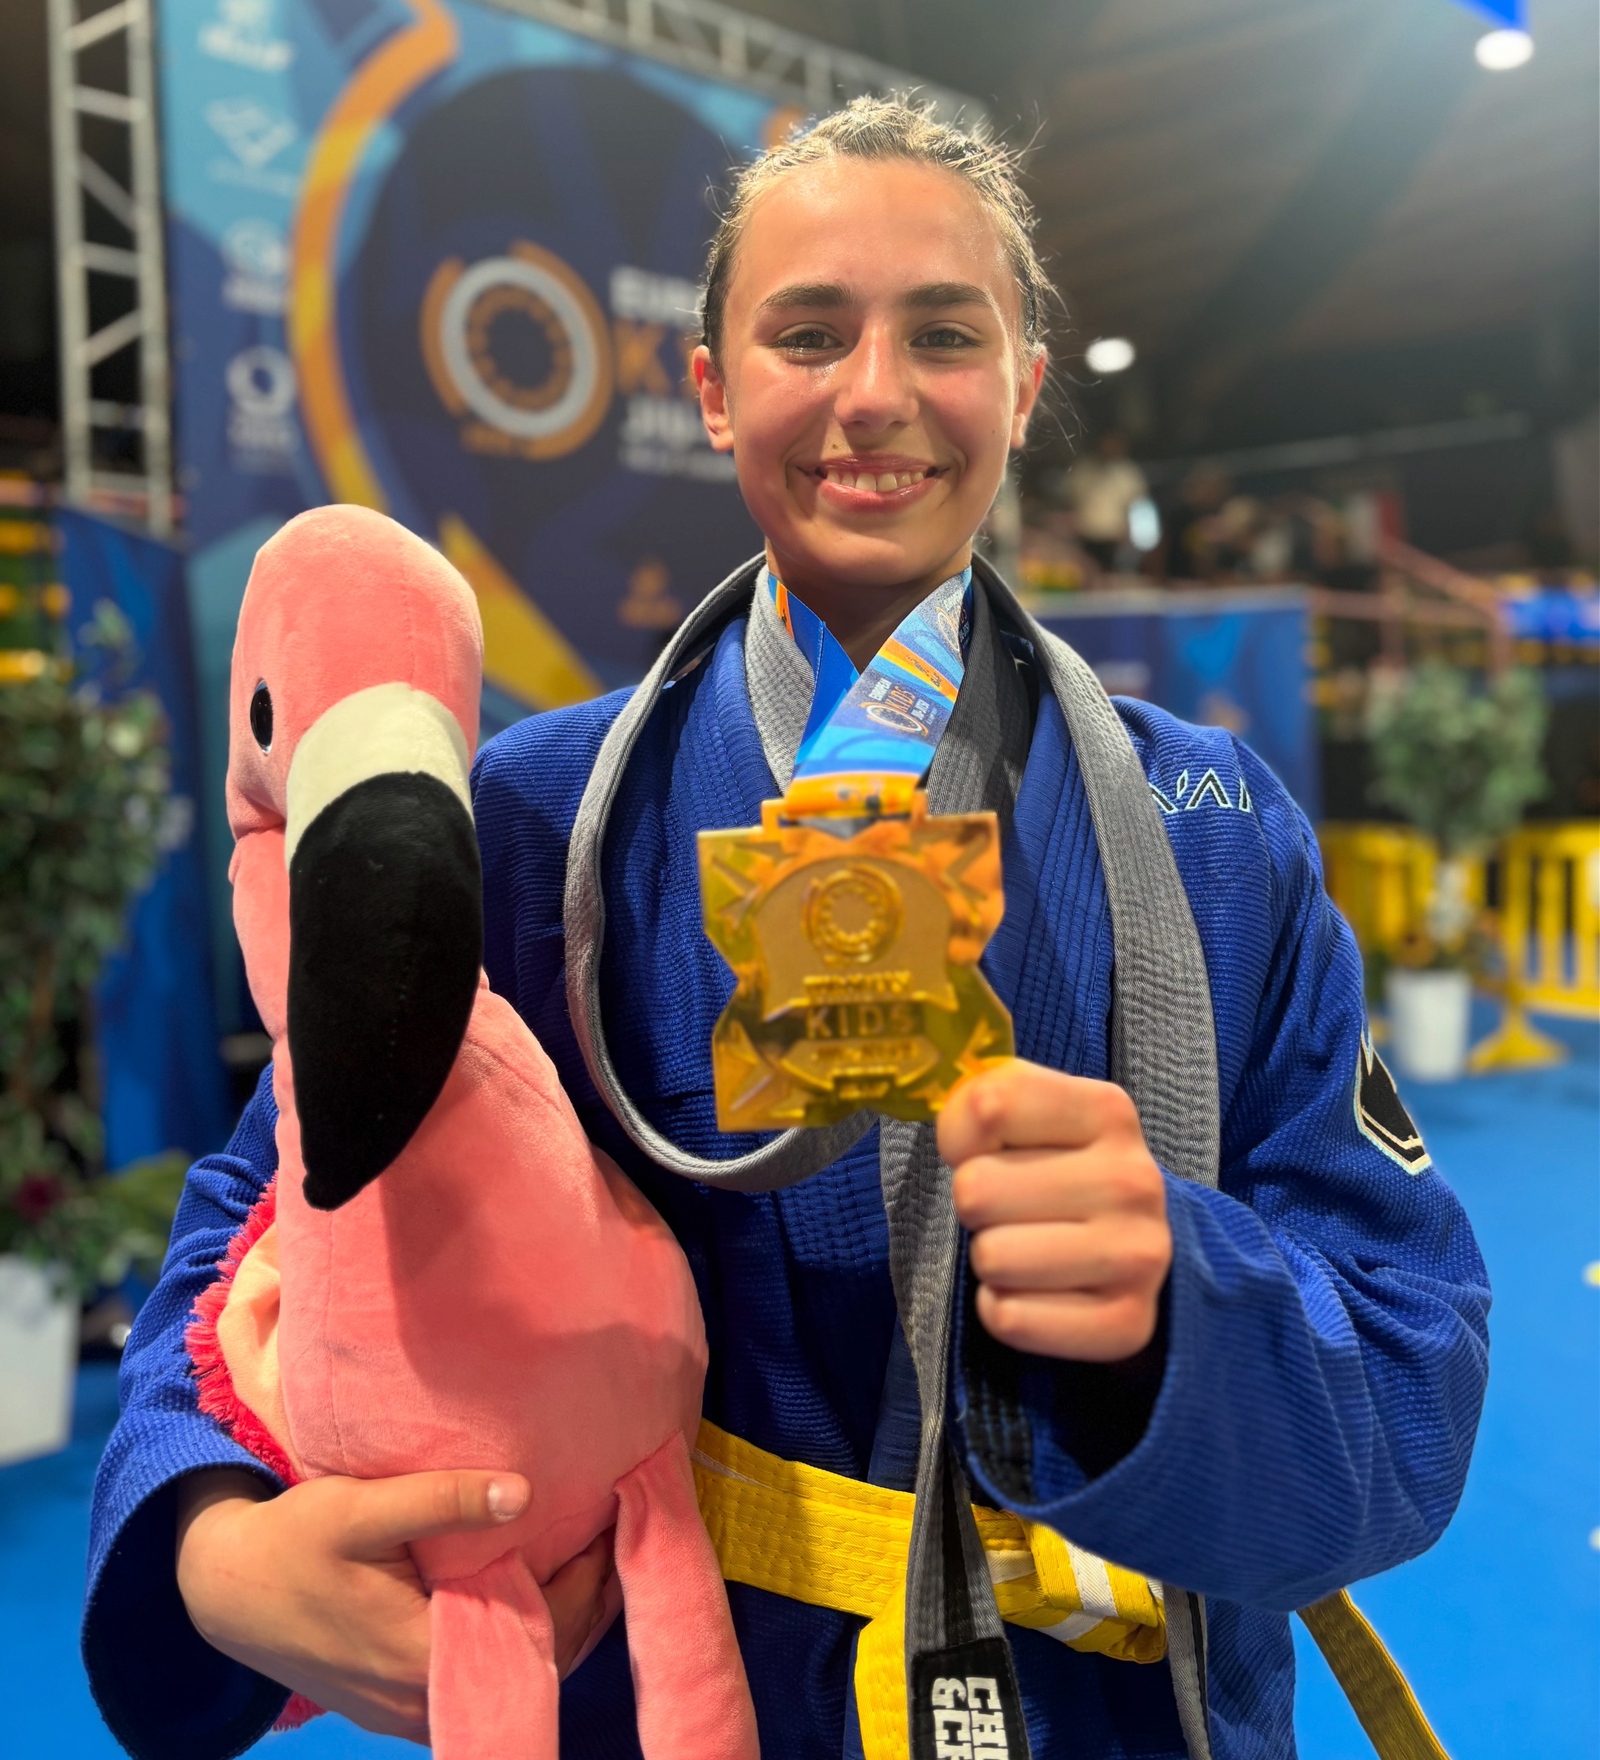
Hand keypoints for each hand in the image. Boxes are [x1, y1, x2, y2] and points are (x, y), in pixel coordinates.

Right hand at [176, 1468, 615, 1743]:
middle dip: (586, 1605)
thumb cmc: (293, 1542)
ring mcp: (409, 1711)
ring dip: (559, 1626)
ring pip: (515, 1679)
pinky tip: (537, 1588)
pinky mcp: (400, 1704)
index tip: (614, 1526)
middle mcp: (422, 1700)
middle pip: (539, 1666)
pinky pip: (483, 1680)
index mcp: (421, 1656)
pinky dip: (521, 1641)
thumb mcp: (360, 1507)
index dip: (587, 1584)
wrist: (223, 1591)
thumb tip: (523, 1492)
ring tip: (590, 1558)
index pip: (540, 1635)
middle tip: (616, 1539)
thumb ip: (440, 1500)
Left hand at [941, 1060, 1171, 1361]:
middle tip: (1011, 1209)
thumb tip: (950, 1111)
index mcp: (1108, 1112)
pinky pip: (1009, 1318)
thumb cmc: (1065, 1173)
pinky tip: (1037, 1293)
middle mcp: (1132, 1180)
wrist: (1137, 1250)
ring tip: (1028, 1248)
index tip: (986, 1150)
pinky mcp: (1126, 1323)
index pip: (988, 1106)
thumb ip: (986, 1096)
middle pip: (976, 1188)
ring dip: (991, 1260)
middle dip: (975, 1204)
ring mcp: (1137, 1256)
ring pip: (991, 1258)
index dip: (960, 1134)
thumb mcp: (1036, 1116)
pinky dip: (1004, 1310)